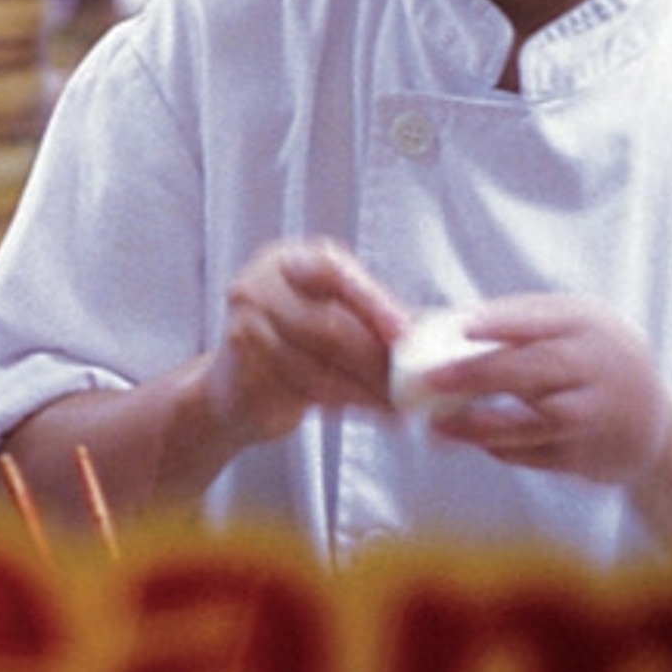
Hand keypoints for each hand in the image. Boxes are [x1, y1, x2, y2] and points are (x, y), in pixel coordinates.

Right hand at [207, 238, 411, 448]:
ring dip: (367, 389)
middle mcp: (260, 284)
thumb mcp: (333, 319)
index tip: (407, 334)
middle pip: (329, 324)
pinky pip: (303, 387)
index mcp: (290, 261)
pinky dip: (344, 402)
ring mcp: (245, 324)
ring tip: (400, 405)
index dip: (373, 302)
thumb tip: (437, 331)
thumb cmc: (294, 349)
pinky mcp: (242, 366)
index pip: (333, 272)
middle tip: (415, 382)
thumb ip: (375, 319)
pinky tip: (370, 410)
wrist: (234, 393)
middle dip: (377, 359)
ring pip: (320, 364)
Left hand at [406, 294, 671, 487]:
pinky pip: (540, 454)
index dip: (503, 324)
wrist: (655, 424)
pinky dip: (503, 449)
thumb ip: (507, 321)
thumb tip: (422, 320)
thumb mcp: (566, 328)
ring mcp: (599, 413)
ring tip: (439, 426)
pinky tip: (473, 443)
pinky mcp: (591, 455)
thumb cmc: (587, 361)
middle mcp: (601, 366)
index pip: (544, 320)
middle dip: (482, 374)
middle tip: (432, 379)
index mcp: (589, 324)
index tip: (463, 327)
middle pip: (539, 368)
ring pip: (541, 419)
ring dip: (485, 424)